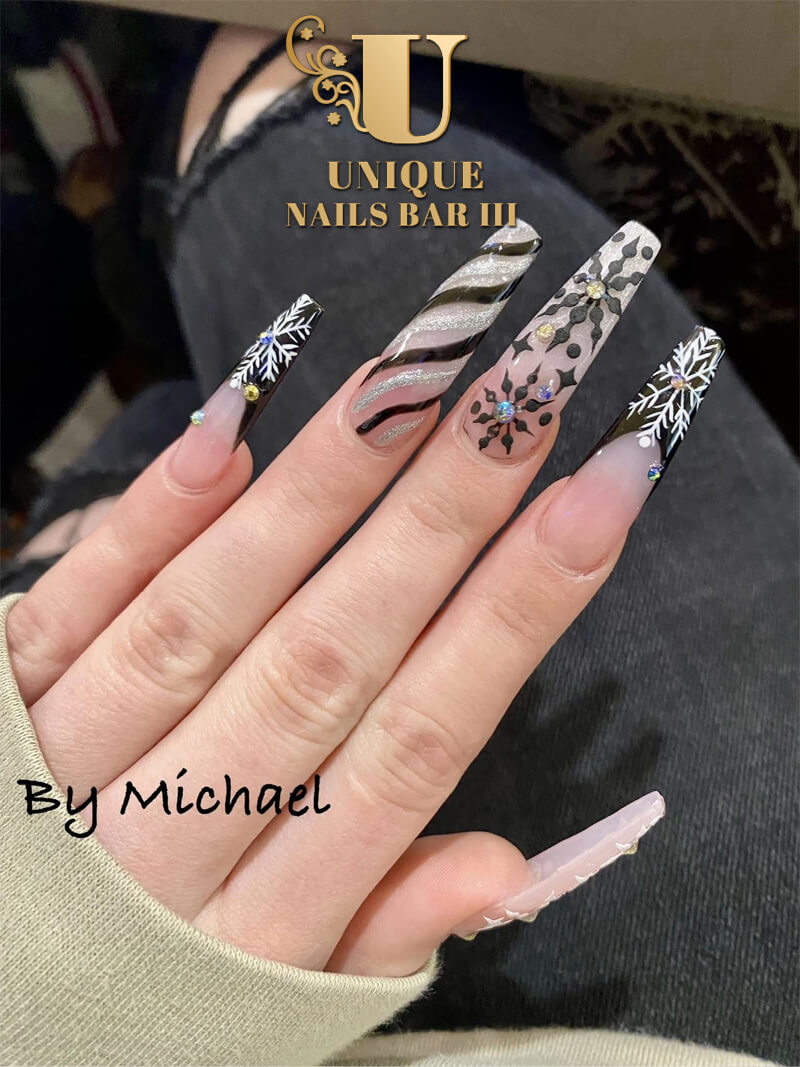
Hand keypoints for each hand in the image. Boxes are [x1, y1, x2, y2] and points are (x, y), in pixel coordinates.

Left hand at [8, 222, 715, 976]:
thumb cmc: (147, 999)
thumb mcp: (277, 1005)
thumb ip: (381, 933)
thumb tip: (507, 867)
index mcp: (265, 927)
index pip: (417, 743)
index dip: (514, 616)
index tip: (598, 498)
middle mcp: (171, 844)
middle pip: (328, 659)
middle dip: (442, 519)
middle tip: (529, 387)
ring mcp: (66, 771)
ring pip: (210, 616)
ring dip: (314, 492)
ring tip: (410, 376)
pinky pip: (68, 609)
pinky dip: (147, 520)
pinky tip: (225, 429)